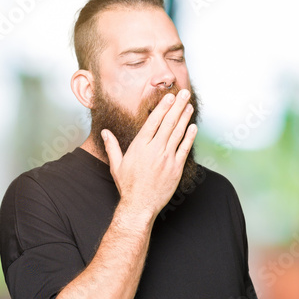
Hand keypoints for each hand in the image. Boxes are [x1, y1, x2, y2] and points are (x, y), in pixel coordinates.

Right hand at [101, 89, 196, 216]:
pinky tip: (193, 127)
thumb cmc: (128, 186)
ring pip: (178, 133)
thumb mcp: (116, 165)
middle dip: (177, 106)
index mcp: (140, 146)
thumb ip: (112, 146)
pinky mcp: (176, 168)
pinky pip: (185, 149)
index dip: (163, 107)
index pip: (154, 121)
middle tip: (185, 93)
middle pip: (169, 123)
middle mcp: (154, 149)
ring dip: (185, 118)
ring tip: (189, 106)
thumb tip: (105, 132)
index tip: (169, 96)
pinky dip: (190, 137)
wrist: (140, 205)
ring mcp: (167, 158)